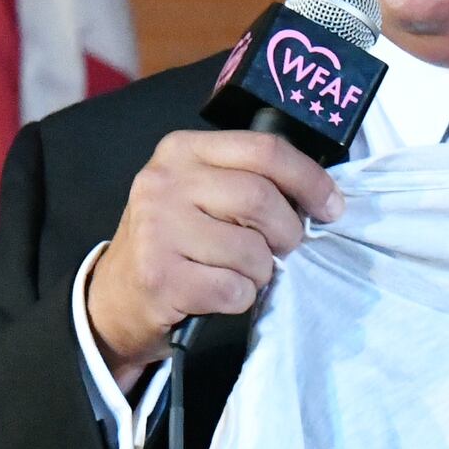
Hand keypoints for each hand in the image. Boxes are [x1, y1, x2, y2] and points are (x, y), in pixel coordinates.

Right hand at [85, 129, 344, 383]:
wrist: (117, 297)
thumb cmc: (176, 242)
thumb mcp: (201, 193)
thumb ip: (249, 180)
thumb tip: (319, 196)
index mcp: (183, 150)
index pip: (265, 150)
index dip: (309, 180)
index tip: (331, 207)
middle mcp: (165, 181)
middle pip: (261, 199)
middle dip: (287, 233)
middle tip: (281, 249)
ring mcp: (157, 229)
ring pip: (252, 251)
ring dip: (262, 272)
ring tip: (241, 272)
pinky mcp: (160, 276)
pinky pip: (234, 290)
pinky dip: (241, 298)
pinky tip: (219, 293)